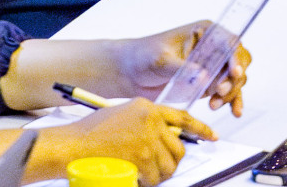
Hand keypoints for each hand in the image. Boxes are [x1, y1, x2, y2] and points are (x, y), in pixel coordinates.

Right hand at [32, 99, 214, 186]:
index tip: (211, 135)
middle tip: (159, 166)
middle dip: (172, 161)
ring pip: (169, 165)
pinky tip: (135, 177)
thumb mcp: (124, 114)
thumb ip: (148, 121)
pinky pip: (156, 177)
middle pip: (178, 147)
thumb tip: (167, 136)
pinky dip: (148, 182)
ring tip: (144, 172)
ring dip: (159, 174)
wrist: (75, 145)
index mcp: (148, 107)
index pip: (182, 117)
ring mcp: (147, 140)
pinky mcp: (142, 158)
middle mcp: (152, 121)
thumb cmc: (93, 132)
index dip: (200, 128)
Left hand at [113, 22, 250, 115]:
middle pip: (238, 60)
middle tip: (219, 92)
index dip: (236, 57)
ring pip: (235, 78)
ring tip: (214, 105)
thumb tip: (203, 76)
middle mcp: (212, 47)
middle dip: (233, 78)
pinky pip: (227, 91)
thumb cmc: (142, 57)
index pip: (229, 41)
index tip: (235, 73)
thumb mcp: (161, 60)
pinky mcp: (208, 83)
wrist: (130, 73)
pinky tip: (234, 111)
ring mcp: (212, 66)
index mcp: (204, 32)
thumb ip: (182, 68)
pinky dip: (232, 100)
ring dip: (231, 92)